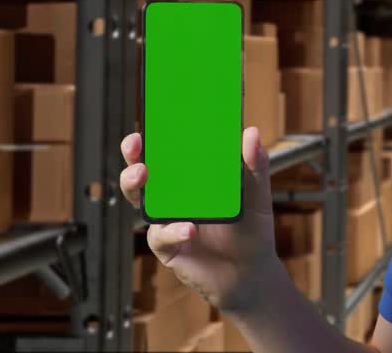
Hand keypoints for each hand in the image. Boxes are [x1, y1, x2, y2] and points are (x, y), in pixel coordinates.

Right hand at [118, 127, 280, 312]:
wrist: (251, 272)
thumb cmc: (252, 229)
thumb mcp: (257, 194)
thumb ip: (255, 166)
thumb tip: (250, 133)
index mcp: (193, 179)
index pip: (170, 153)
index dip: (157, 136)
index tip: (151, 120)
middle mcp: (174, 196)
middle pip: (144, 171)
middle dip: (134, 155)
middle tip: (135, 144)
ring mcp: (167, 219)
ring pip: (140, 199)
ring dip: (135, 184)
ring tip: (143, 174)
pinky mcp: (167, 245)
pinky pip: (161, 234)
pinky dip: (173, 230)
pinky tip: (188, 228)